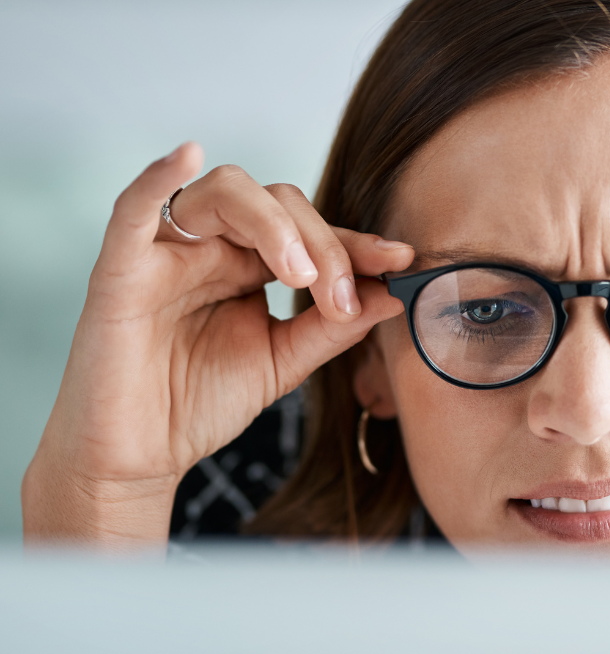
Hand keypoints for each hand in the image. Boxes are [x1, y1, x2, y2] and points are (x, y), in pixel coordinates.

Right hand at [22, 142, 412, 548]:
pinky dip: (159, 175)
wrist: (138, 456)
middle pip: (279, 204)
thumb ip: (335, 327)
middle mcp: (212, 247)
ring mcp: (167, 253)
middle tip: (340, 299)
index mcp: (250, 265)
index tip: (403, 260)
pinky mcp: (121, 269)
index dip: (358, 244)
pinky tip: (189, 155)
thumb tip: (396, 294)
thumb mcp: (285, 363)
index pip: (312, 233)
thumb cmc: (199, 404)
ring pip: (225, 193)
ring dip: (274, 225)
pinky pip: (133, 209)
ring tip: (300, 276)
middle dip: (324, 245)